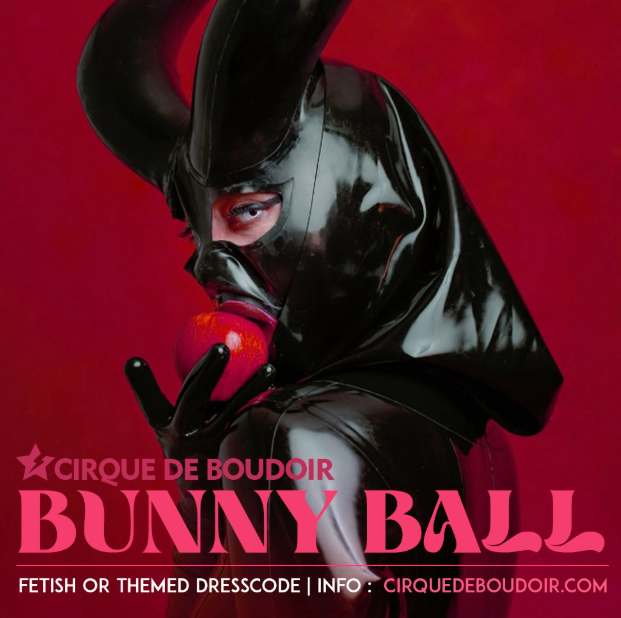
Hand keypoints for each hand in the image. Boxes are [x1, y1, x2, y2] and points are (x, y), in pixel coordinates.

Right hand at [124, 344, 275, 466]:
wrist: (208, 506)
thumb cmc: (197, 456)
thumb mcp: (185, 433)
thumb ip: (196, 406)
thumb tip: (216, 361)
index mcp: (165, 430)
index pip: (150, 403)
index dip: (141, 383)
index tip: (133, 360)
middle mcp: (180, 440)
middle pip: (192, 398)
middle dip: (206, 370)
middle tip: (221, 347)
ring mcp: (206, 451)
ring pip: (229, 413)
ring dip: (250, 388)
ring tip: (269, 369)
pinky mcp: (231, 459)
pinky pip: (248, 428)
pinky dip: (262, 410)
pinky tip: (281, 393)